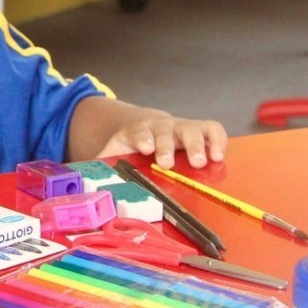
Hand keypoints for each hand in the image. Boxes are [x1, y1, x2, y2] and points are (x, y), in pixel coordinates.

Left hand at [104, 114, 225, 168]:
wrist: (146, 126)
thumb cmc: (132, 145)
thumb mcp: (115, 151)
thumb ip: (103, 164)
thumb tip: (87, 181)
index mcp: (138, 131)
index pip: (140, 132)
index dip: (143, 138)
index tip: (145, 148)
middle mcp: (161, 127)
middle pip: (166, 132)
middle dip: (168, 146)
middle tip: (169, 163)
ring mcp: (181, 127)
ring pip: (192, 129)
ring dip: (198, 144)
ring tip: (203, 161)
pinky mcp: (199, 130)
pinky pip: (212, 129)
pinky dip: (218, 141)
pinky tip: (220, 157)